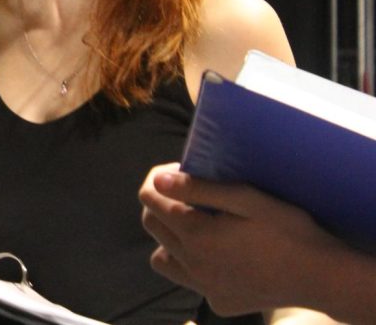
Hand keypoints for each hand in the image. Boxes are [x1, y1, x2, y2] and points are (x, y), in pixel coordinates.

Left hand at [139, 163, 344, 314]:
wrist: (322, 276)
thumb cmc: (288, 229)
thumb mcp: (247, 198)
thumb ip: (198, 188)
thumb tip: (157, 180)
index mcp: (196, 233)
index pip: (150, 198)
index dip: (159, 178)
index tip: (179, 170)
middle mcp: (192, 264)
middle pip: (152, 225)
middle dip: (161, 203)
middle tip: (188, 194)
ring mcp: (203, 287)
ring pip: (162, 258)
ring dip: (169, 238)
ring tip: (196, 225)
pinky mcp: (218, 302)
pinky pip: (189, 280)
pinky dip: (191, 265)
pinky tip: (215, 255)